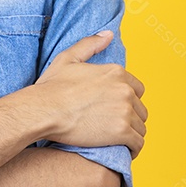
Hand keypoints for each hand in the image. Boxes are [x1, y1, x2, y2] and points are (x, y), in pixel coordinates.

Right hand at [33, 30, 147, 157]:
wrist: (44, 111)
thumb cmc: (52, 87)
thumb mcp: (69, 58)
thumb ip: (90, 44)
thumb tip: (108, 34)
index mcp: (116, 73)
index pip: (138, 89)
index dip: (128, 101)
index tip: (118, 110)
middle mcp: (125, 90)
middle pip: (141, 109)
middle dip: (132, 119)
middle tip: (117, 128)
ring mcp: (125, 111)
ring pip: (141, 127)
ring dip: (133, 135)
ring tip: (121, 142)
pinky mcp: (122, 131)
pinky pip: (138, 144)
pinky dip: (134, 150)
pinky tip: (125, 152)